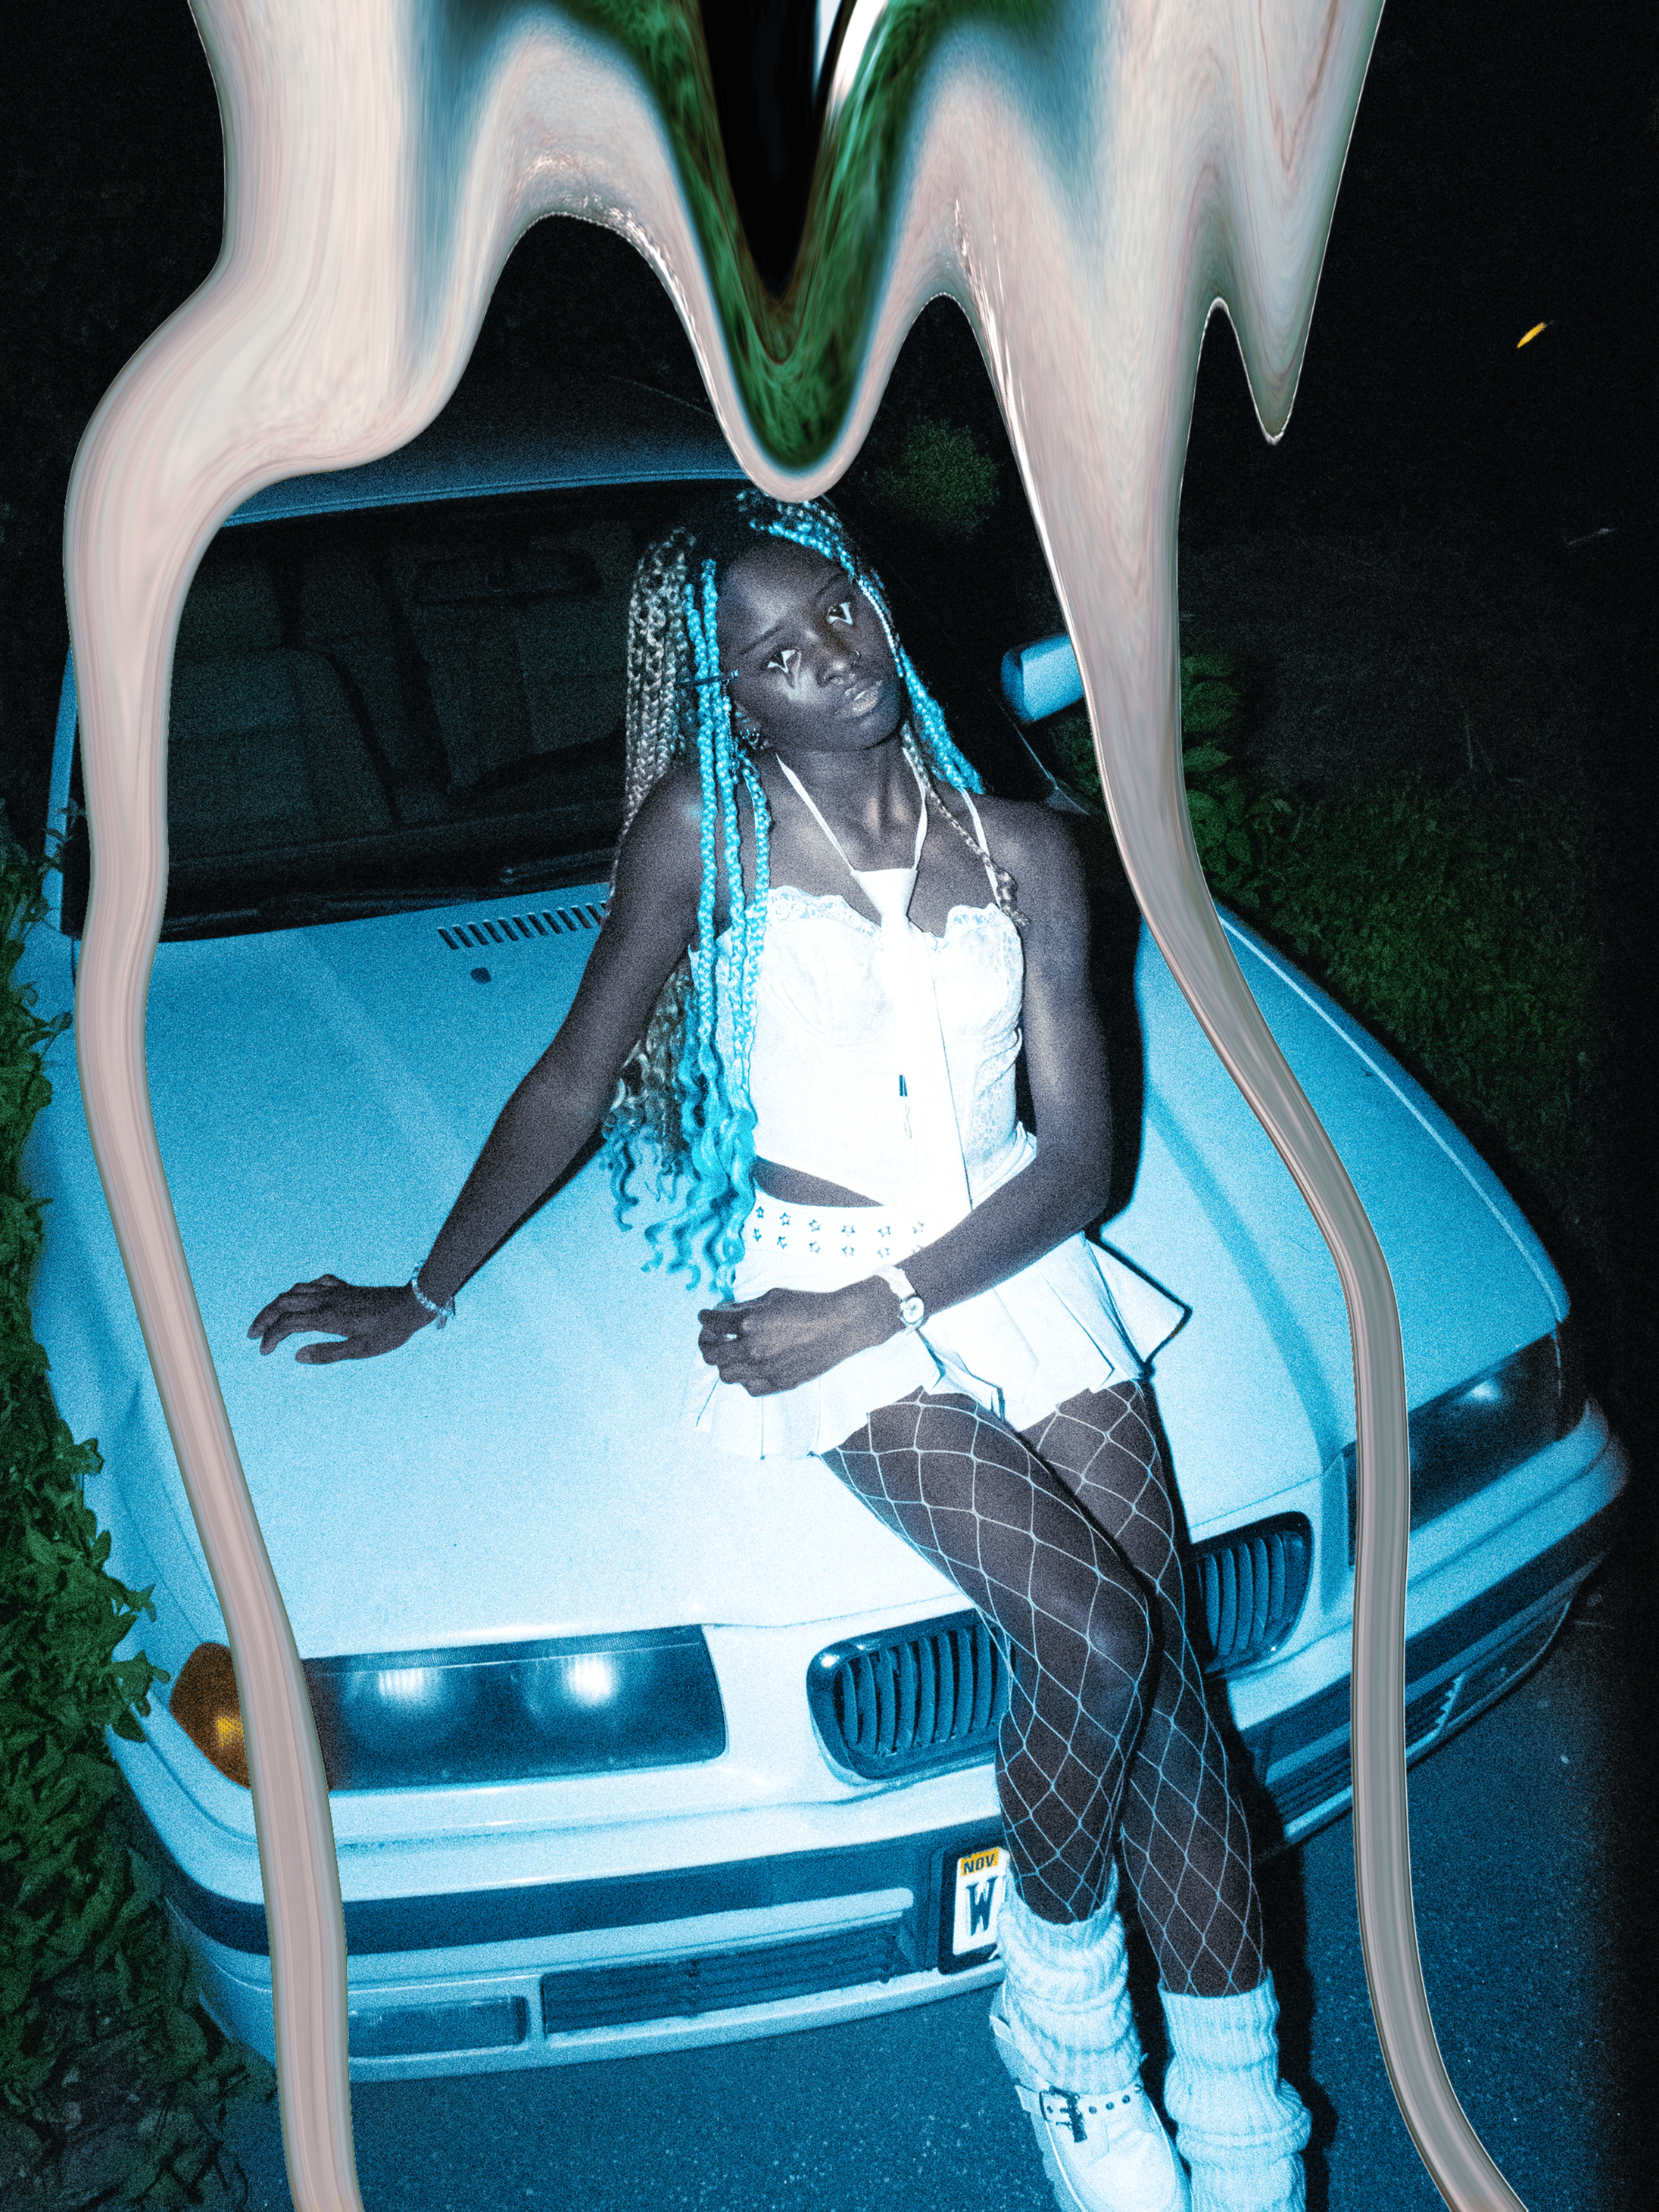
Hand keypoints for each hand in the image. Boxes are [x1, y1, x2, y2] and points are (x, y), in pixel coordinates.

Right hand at [247, 1274, 430, 1362]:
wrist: (412, 1305)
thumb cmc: (389, 1331)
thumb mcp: (361, 1350)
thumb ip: (328, 1353)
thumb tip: (297, 1357)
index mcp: (327, 1317)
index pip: (287, 1323)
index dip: (271, 1337)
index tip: (264, 1351)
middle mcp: (327, 1300)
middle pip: (284, 1302)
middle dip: (264, 1317)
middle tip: (252, 1334)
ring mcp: (335, 1291)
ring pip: (296, 1290)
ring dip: (278, 1303)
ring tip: (269, 1317)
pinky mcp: (345, 1288)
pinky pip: (315, 1283)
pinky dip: (301, 1289)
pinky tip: (302, 1297)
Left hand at [696, 1279, 897, 1395]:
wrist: (841, 1325)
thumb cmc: (809, 1304)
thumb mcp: (772, 1296)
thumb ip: (746, 1307)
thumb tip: (726, 1314)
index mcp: (749, 1322)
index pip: (712, 1322)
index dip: (705, 1317)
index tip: (704, 1316)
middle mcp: (753, 1348)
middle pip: (712, 1354)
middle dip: (706, 1342)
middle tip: (710, 1336)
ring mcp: (765, 1369)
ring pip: (726, 1374)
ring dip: (723, 1362)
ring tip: (729, 1353)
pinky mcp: (779, 1382)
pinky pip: (749, 1387)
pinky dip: (744, 1377)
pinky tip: (749, 1366)